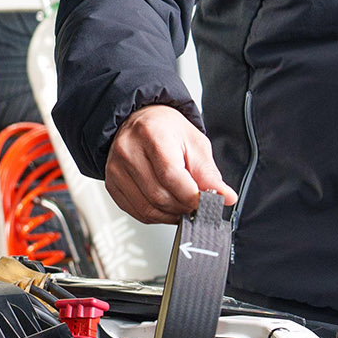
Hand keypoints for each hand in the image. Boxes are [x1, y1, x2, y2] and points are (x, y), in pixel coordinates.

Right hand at [103, 104, 236, 223]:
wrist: (140, 122)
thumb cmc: (166, 129)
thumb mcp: (195, 143)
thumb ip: (209, 174)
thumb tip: (225, 197)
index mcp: (151, 134)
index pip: (172, 176)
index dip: (193, 197)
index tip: (207, 203)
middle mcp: (128, 151)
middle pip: (159, 196)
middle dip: (184, 207)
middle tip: (197, 205)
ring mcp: (116, 169)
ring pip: (148, 209)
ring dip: (171, 214)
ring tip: (183, 205)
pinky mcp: (112, 184)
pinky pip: (137, 212)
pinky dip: (156, 216)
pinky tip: (166, 206)